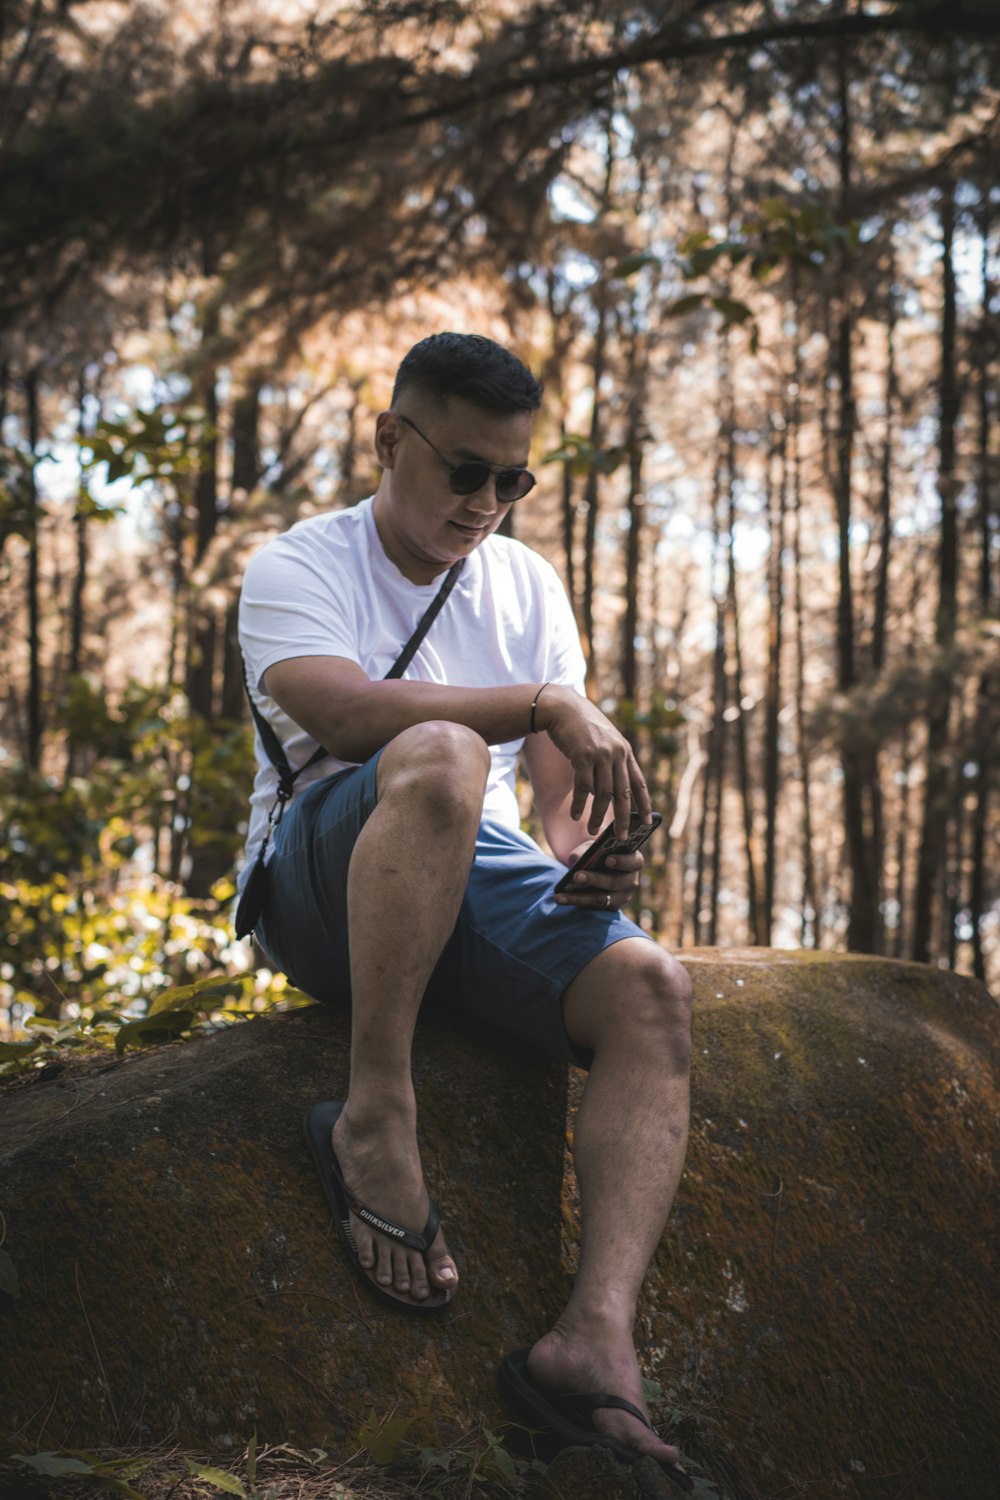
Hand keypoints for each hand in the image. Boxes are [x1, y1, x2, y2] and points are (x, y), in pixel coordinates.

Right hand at [535, 685, 651, 837]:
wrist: (562, 707)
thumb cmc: (581, 726)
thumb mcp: (604, 739)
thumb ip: (612, 759)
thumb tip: (614, 786)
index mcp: (625, 751)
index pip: (639, 783)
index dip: (645, 804)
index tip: (648, 822)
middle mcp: (617, 753)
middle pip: (623, 793)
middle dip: (624, 818)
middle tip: (621, 837)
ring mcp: (600, 754)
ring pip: (603, 794)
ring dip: (598, 816)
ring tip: (593, 831)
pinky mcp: (583, 756)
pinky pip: (583, 787)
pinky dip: (580, 804)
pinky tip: (575, 815)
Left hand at [554, 846, 644, 910]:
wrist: (596, 867)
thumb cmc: (597, 854)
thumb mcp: (592, 848)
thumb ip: (586, 851)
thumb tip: (578, 861)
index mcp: (633, 861)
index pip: (634, 861)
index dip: (622, 861)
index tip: (607, 860)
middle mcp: (631, 880)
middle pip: (616, 882)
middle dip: (595, 879)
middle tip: (577, 876)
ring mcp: (622, 896)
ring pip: (602, 898)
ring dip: (580, 896)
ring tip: (561, 894)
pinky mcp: (610, 907)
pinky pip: (592, 906)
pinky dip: (574, 901)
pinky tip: (559, 898)